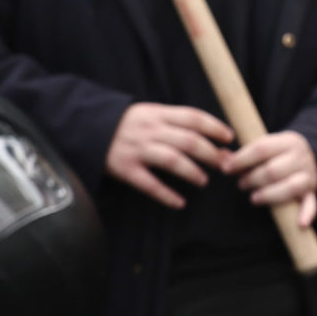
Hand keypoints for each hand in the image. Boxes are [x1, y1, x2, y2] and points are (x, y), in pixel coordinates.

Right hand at [106, 103, 234, 208]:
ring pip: (172, 160)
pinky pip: (149, 184)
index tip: (230, 139)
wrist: (86, 126)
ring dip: (192, 172)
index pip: (193, 117)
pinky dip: (166, 195)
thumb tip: (207, 134)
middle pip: (188, 141)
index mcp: (158, 113)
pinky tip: (179, 202)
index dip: (215, 127)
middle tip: (225, 165)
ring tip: (204, 181)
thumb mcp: (149, 112)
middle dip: (211, 154)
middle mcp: (150, 130)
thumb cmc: (126, 123)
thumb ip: (173, 121)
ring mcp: (138, 150)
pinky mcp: (125, 169)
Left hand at [226, 130, 316, 228]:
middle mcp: (301, 157)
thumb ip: (244, 153)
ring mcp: (308, 175)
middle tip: (241, 184)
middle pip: (273, 171)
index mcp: (287, 141)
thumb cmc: (279, 153)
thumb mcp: (266, 145)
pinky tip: (301, 224)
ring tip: (254, 198)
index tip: (226, 169)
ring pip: (290, 187)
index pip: (261, 149)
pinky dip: (308, 214)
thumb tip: (222, 158)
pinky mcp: (312, 192)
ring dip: (269, 195)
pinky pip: (312, 204)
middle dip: (252, 179)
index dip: (241, 159)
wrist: (311, 154)